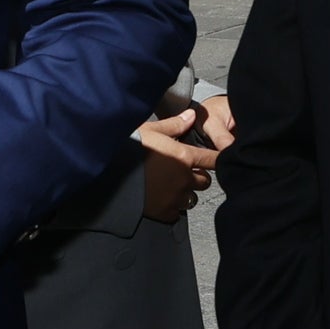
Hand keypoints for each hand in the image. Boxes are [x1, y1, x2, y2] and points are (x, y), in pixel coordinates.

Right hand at [132, 96, 224, 221]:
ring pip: (192, 198)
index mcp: (184, 157)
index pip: (213, 159)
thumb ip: (175, 125)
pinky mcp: (164, 212)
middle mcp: (184, 179)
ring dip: (186, 193)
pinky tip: (163, 198)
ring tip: (172, 186)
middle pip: (205, 182)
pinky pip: (177, 213)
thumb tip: (191, 115)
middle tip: (184, 172)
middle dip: (197, 177)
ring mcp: (175, 198)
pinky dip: (173, 207)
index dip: (218, 159)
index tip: (220, 159)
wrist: (109, 174)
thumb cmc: (129, 148)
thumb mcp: (151, 130)